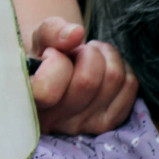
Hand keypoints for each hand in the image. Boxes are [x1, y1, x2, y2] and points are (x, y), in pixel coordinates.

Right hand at [29, 18, 137, 135]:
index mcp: (28, 104)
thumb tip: (76, 34)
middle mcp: (54, 123)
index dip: (55, 61)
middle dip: (87, 52)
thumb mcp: (38, 41)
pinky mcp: (107, 124)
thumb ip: (51, 32)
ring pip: (113, 79)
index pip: (48, 91)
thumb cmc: (43, 58)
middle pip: (88, 80)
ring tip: (91, 53)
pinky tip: (105, 65)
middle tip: (78, 50)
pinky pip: (130, 86)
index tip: (51, 54)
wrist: (57, 78)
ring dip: (106, 55)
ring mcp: (83, 126)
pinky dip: (122, 66)